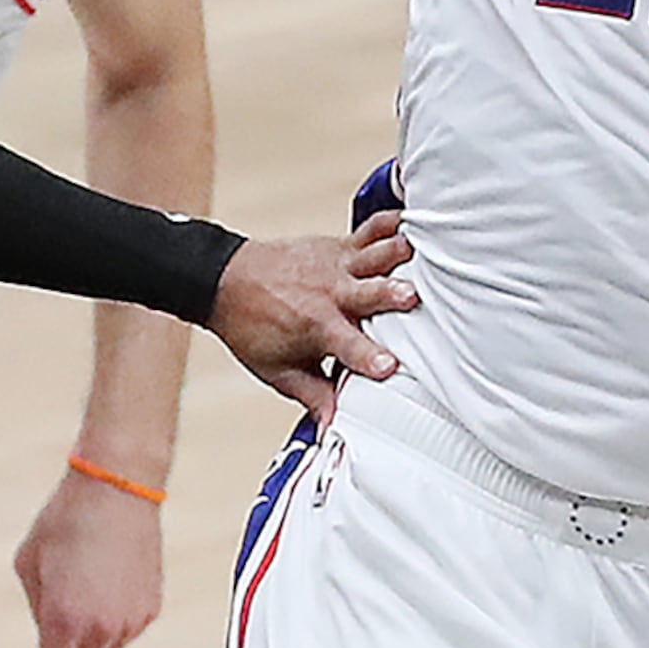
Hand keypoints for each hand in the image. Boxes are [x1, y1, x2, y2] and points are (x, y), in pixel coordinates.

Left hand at [13, 470, 162, 647]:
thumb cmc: (61, 521)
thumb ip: (36, 613)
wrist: (118, 487)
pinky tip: (103, 583)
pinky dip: (108, 625)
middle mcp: (100, 631)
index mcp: (62, 623)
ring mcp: (130, 623)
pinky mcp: (150, 609)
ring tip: (78, 597)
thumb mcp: (28, 565)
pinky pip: (123, 634)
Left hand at [206, 208, 415, 416]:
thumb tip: (336, 428)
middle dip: (390, 295)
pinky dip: (393, 222)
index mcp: (316, 327)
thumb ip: (312, 396)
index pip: (349, 347)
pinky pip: (371, 228)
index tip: (391, 367)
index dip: (369, 358)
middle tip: (411, 296)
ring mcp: (338, 264)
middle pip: (368, 292)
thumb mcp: (276, 370)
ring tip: (425, 250)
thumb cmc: (251, 327)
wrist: (223, 279)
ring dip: (399, 253)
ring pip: (376, 254)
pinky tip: (418, 219)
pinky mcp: (340, 244)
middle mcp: (330, 292)